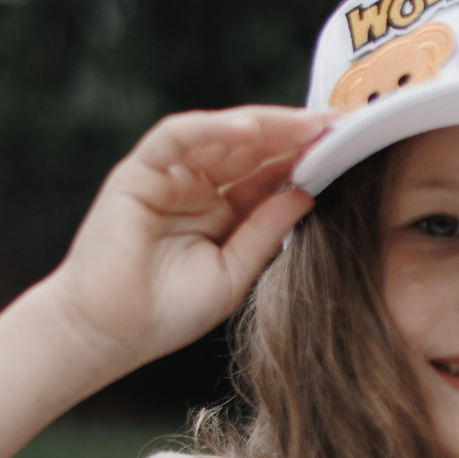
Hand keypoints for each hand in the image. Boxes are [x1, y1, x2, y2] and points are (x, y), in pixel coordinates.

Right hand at [44, 106, 323, 382]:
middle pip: (251, 147)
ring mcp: (168, 175)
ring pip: (220, 135)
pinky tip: (251, 130)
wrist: (109, 334)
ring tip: (307, 124)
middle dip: (295, 134)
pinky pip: (178, 136)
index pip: (268, 173)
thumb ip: (266, 230)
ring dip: (265, 126)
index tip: (349, 148)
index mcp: (221, 210)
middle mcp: (197, 185)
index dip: (306, 158)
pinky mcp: (139, 171)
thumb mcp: (234, 272)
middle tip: (339, 123)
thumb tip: (307, 193)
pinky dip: (213, 128)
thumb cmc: (166, 313)